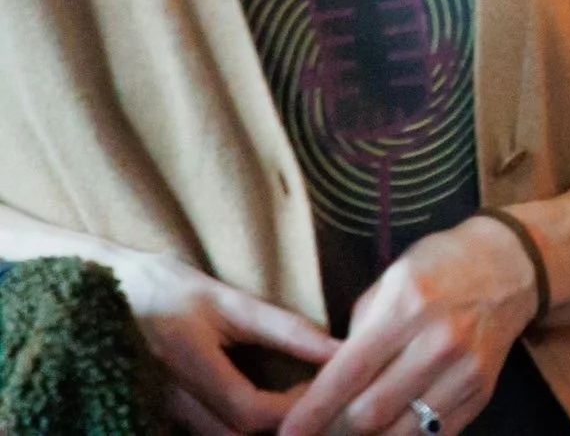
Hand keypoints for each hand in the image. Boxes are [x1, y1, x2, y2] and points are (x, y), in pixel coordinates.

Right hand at [113, 251, 337, 435]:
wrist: (96, 290)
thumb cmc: (164, 287)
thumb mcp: (225, 299)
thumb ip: (281, 327)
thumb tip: (335, 347)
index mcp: (185, 358)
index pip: (248, 409)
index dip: (292, 407)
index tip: (320, 384)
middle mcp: (163, 393)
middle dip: (277, 426)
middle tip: (310, 400)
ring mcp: (149, 408)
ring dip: (252, 430)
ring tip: (286, 405)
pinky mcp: (145, 413)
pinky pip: (190, 435)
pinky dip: (225, 429)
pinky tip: (250, 412)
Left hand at [279, 215, 538, 435]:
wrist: (511, 265)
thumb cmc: (440, 265)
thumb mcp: (390, 282)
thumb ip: (358, 334)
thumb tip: (326, 386)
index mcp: (408, 308)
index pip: (347, 374)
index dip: (311, 412)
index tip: (287, 434)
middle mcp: (439, 343)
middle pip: (370, 414)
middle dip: (331, 433)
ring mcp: (465, 372)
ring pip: (401, 433)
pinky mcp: (481, 391)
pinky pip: (434, 434)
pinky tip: (384, 435)